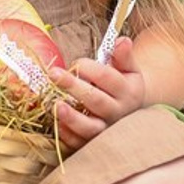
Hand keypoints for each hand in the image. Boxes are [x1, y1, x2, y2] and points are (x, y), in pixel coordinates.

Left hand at [51, 36, 145, 152]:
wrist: (130, 112)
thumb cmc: (123, 85)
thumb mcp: (128, 69)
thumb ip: (124, 55)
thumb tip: (123, 40)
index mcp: (127, 91)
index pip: (107, 78)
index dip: (89, 68)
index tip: (75, 62)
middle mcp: (118, 112)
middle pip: (96, 101)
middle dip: (74, 86)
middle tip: (54, 74)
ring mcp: (106, 130)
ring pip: (90, 128)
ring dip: (72, 118)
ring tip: (56, 106)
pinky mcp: (93, 143)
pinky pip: (80, 143)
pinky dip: (68, 135)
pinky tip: (57, 123)